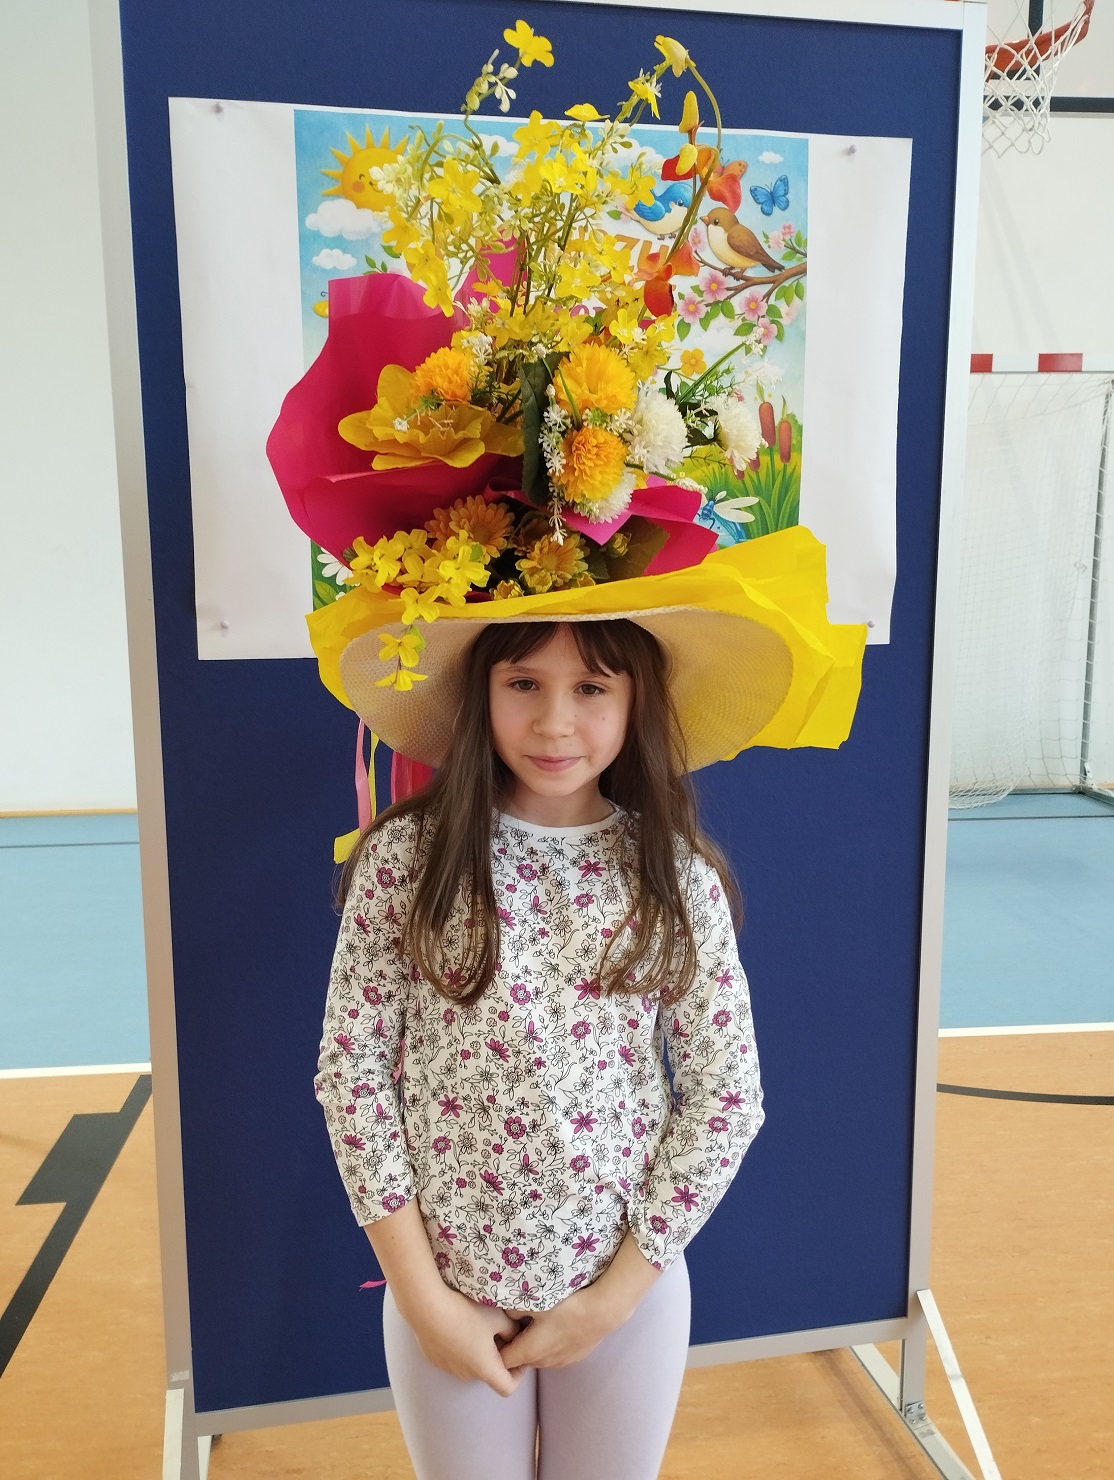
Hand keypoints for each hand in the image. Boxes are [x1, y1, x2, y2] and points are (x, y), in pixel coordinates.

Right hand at [405, 1283, 524, 1396]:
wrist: (427, 1307)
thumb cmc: (466, 1313)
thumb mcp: (497, 1317)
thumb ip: (512, 1330)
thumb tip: (515, 1335)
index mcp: (485, 1368)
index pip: (508, 1388)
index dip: (518, 1374)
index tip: (519, 1354)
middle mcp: (466, 1374)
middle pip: (488, 1373)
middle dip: (497, 1356)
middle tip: (499, 1330)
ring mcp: (448, 1368)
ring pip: (471, 1365)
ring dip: (478, 1351)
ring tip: (476, 1324)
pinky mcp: (435, 1358)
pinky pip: (454, 1357)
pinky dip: (461, 1347)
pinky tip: (457, 1324)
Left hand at [498, 1284, 622, 1369]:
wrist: (602, 1312)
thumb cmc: (567, 1306)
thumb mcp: (535, 1301)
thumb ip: (513, 1307)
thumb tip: (501, 1310)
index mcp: (529, 1351)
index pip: (502, 1363)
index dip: (496, 1350)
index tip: (497, 1333)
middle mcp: (542, 1362)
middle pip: (520, 1359)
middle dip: (515, 1345)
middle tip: (517, 1322)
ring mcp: (559, 1362)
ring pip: (538, 1356)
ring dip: (534, 1344)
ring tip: (539, 1321)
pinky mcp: (573, 1358)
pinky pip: (554, 1353)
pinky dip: (551, 1343)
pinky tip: (558, 1324)